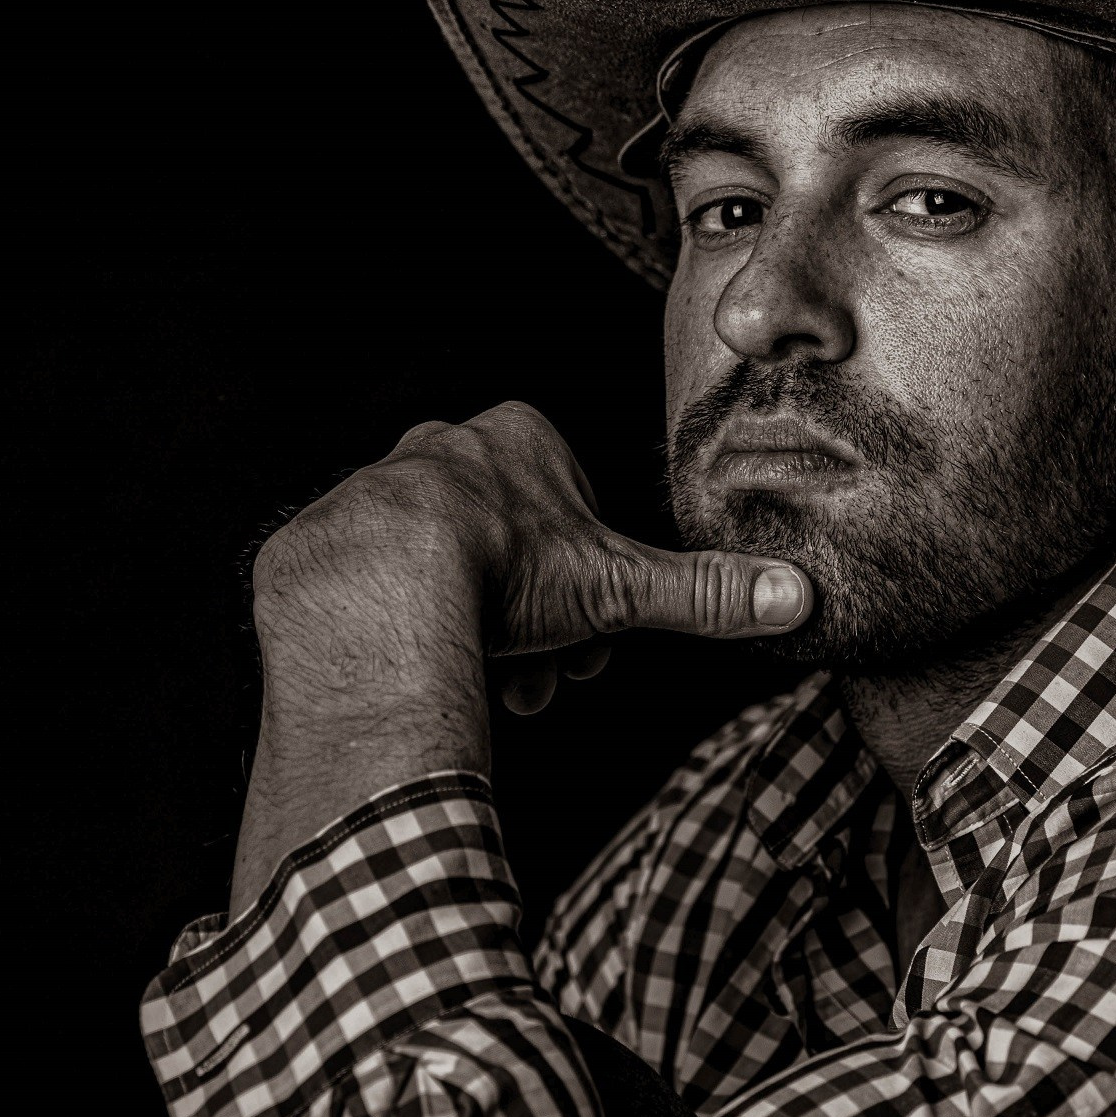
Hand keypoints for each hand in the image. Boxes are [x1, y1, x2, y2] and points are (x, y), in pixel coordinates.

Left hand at [228, 402, 811, 915]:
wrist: (377, 587)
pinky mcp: (324, 535)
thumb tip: (792, 596)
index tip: (583, 641)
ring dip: (468, 631)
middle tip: (536, 676)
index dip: (586, 587)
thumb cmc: (498, 570)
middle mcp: (440, 449)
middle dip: (529, 621)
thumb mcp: (616, 585)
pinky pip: (373, 586)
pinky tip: (412, 664)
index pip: (571, 513)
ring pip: (442, 569)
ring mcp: (375, 487)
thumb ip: (701, 592)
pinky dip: (398, 628)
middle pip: (508, 546)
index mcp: (518, 438)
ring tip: (477, 678)